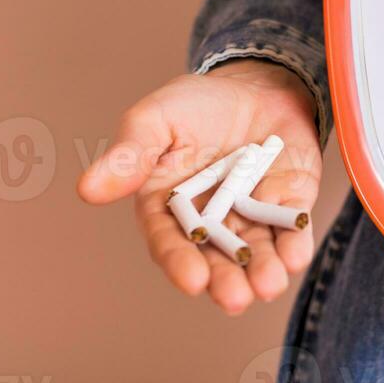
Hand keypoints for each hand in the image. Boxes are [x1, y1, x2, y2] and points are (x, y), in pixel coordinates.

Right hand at [76, 59, 321, 314]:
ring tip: (268, 285)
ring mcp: (253, 213)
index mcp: (168, 208)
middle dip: (226, 280)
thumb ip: (129, 156)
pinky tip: (296, 256)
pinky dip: (296, 242)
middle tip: (235, 298)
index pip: (171, 242)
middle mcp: (211, 221)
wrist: (251, 84)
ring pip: (257, 251)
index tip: (193, 281)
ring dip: (264, 271)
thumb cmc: (194, 105)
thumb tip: (87, 189)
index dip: (181, 262)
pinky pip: (293, 226)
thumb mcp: (154, 121)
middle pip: (217, 258)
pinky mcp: (290, 201)